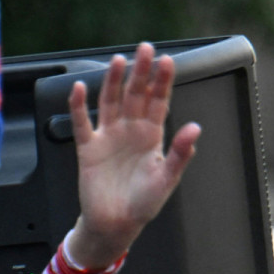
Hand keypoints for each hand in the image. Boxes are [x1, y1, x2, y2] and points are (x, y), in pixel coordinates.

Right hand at [65, 42, 201, 268]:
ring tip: (118, 61)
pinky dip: (79, 106)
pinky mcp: (89, 148)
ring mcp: (109, 137)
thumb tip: (195, 128)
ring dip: (113, 81)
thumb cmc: (143, 203)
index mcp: (152, 136)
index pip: (159, 101)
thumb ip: (179, 153)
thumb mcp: (166, 179)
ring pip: (110, 102)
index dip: (162, 81)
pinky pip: (82, 123)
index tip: (167, 61)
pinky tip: (80, 88)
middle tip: (145, 49)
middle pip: (135, 94)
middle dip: (140, 72)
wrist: (115, 225)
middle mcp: (130, 131)